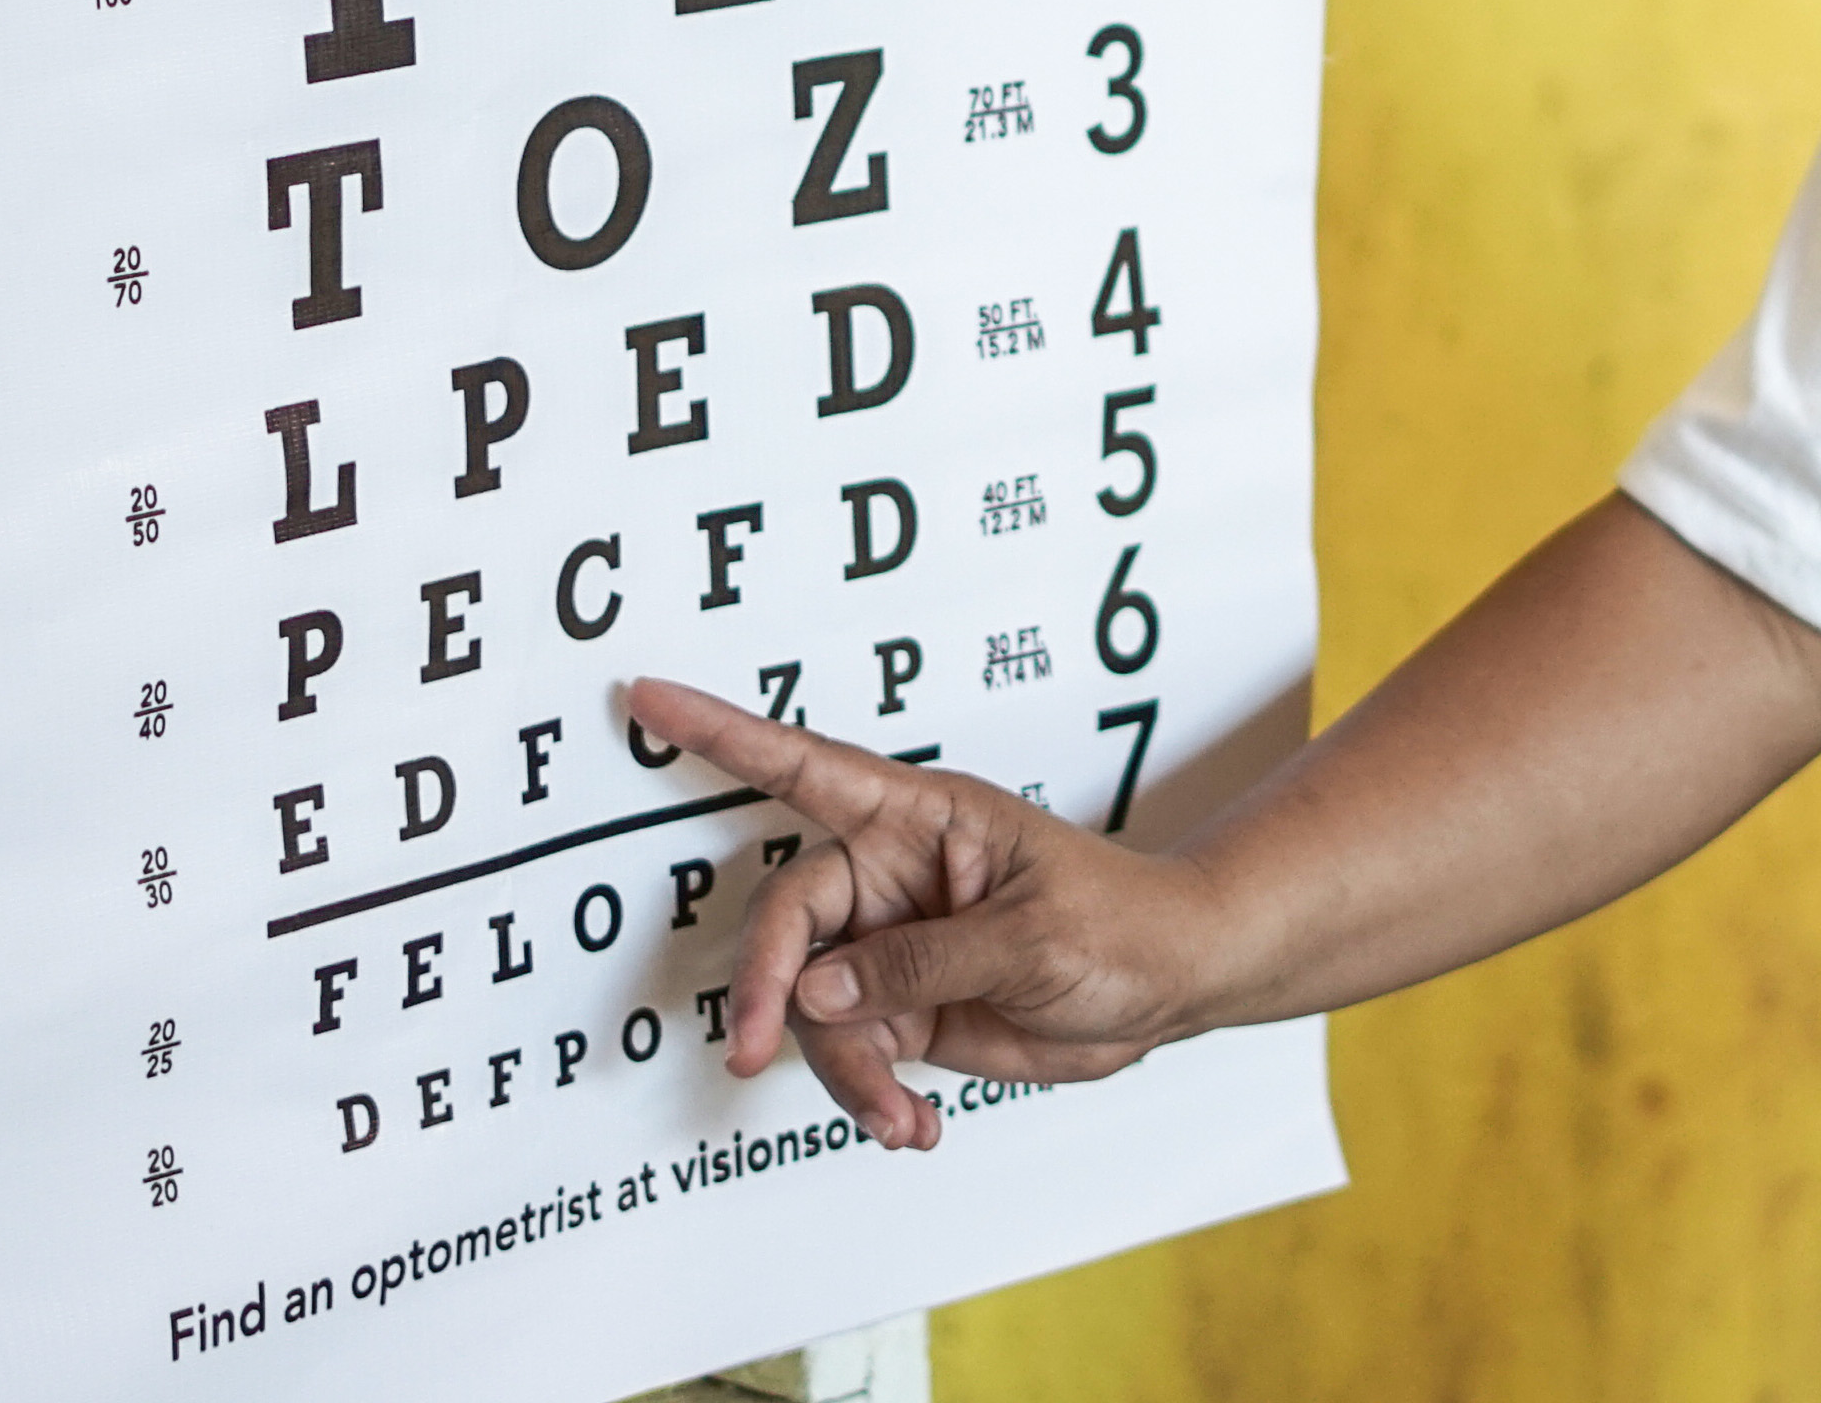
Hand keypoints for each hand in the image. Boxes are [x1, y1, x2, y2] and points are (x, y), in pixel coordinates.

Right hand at [626, 676, 1221, 1149]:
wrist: (1170, 986)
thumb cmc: (1124, 924)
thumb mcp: (1031, 940)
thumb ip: (922, 962)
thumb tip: (817, 989)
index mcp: (924, 818)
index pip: (808, 767)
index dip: (725, 733)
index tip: (650, 696)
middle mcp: (893, 874)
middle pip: (791, 921)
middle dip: (771, 990)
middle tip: (756, 1052)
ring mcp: (891, 943)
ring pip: (815, 1006)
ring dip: (844, 1069)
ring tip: (898, 1114)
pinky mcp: (901, 1006)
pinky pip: (851, 1052)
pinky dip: (871, 1096)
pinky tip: (912, 1124)